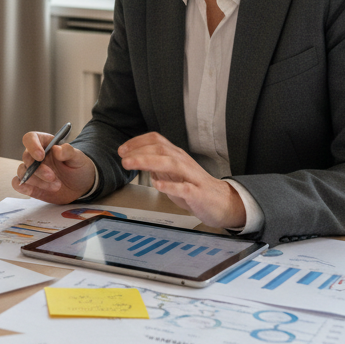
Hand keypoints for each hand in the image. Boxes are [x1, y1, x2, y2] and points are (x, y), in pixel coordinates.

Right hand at [12, 131, 96, 203]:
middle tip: (52, 176)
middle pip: (26, 157)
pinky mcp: (31, 185)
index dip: (32, 145)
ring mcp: (32, 171)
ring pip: (22, 172)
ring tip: (56, 186)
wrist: (82, 185)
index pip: (30, 138)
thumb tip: (57, 149)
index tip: (41, 156)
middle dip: (39, 169)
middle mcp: (35, 157)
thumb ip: (69, 152)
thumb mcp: (79, 158)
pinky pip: (18, 184)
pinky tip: (35, 190)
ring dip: (37, 181)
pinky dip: (22, 187)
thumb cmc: (78, 167)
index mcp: (45, 144)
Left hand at [118, 132, 245, 228]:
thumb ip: (157, 166)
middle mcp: (184, 162)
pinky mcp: (198, 193)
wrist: (222, 203)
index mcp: (177, 156)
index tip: (122, 150)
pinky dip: (170, 186)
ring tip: (131, 164)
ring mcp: (191, 177)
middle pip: (161, 149)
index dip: (138, 142)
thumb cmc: (195, 188)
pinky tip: (157, 185)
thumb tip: (137, 159)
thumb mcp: (172, 174)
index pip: (157, 140)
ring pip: (170, 163)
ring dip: (148, 162)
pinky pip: (184, 188)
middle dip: (139, 152)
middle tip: (123, 158)